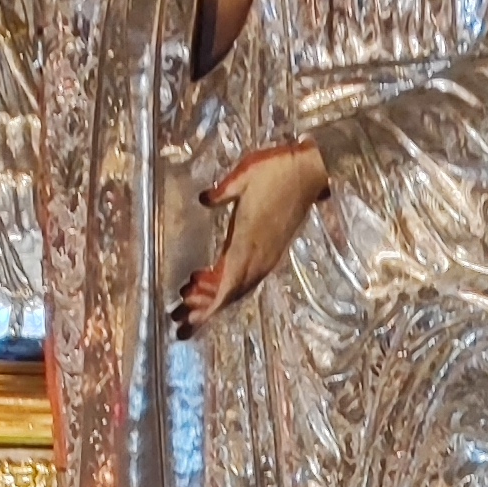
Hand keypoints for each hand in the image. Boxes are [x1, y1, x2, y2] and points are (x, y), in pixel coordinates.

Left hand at [179, 139, 329, 330]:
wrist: (309, 170)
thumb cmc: (277, 169)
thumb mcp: (244, 174)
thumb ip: (223, 190)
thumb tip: (205, 198)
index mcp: (249, 239)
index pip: (229, 281)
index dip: (211, 303)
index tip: (193, 317)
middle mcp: (259, 253)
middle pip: (231, 291)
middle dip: (204, 307)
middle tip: (178, 316)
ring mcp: (267, 253)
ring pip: (238, 285)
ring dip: (214, 297)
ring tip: (188, 302)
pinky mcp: (271, 249)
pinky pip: (247, 274)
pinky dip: (227, 283)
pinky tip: (211, 278)